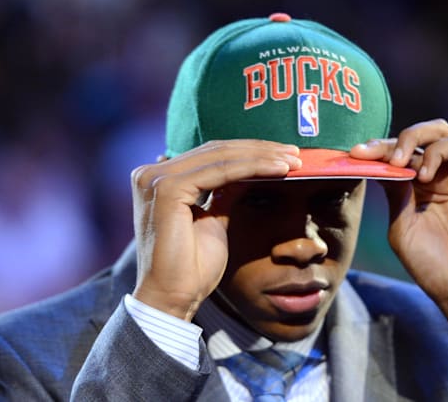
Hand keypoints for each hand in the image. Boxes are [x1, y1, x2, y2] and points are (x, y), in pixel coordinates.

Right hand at [129, 140, 301, 320]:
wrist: (172, 298)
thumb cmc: (191, 268)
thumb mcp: (214, 221)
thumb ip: (224, 193)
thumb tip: (249, 172)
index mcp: (159, 179)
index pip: (211, 155)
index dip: (250, 152)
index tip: (284, 156)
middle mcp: (151, 173)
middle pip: (217, 150)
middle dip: (260, 150)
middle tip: (295, 153)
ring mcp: (156, 179)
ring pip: (221, 156)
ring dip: (262, 156)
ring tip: (293, 161)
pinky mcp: (167, 189)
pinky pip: (221, 170)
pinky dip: (253, 167)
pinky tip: (279, 169)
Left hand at [350, 119, 447, 354]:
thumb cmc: (433, 266)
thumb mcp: (401, 227)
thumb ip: (394, 193)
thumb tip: (380, 164)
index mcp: (417, 190)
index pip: (396, 157)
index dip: (375, 150)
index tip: (353, 154)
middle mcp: (438, 177)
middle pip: (415, 138)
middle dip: (389, 140)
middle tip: (371, 153)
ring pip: (438, 131)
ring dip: (411, 138)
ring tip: (398, 163)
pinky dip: (436, 151)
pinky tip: (423, 176)